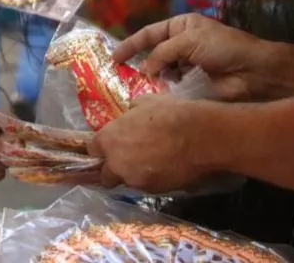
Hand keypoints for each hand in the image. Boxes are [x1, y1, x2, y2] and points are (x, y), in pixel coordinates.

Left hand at [89, 96, 223, 192]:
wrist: (201, 137)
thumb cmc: (170, 114)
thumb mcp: (144, 102)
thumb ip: (130, 112)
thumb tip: (130, 114)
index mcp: (108, 140)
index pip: (93, 149)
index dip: (102, 147)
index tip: (112, 144)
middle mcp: (116, 164)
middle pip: (105, 173)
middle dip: (113, 168)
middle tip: (128, 159)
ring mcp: (134, 180)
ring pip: (127, 181)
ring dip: (133, 174)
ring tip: (152, 163)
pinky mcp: (154, 191)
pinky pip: (146, 186)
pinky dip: (152, 179)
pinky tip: (165, 169)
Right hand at [113, 14, 277, 101]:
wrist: (254, 72)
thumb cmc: (224, 47)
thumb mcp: (189, 40)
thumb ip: (162, 53)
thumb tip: (145, 70)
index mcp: (182, 26)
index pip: (149, 34)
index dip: (130, 44)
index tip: (113, 58)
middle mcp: (183, 44)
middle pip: (153, 53)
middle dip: (141, 63)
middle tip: (123, 76)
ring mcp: (188, 65)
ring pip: (161, 72)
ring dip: (153, 78)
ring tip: (143, 86)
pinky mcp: (194, 85)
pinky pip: (172, 86)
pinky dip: (165, 90)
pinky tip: (160, 94)